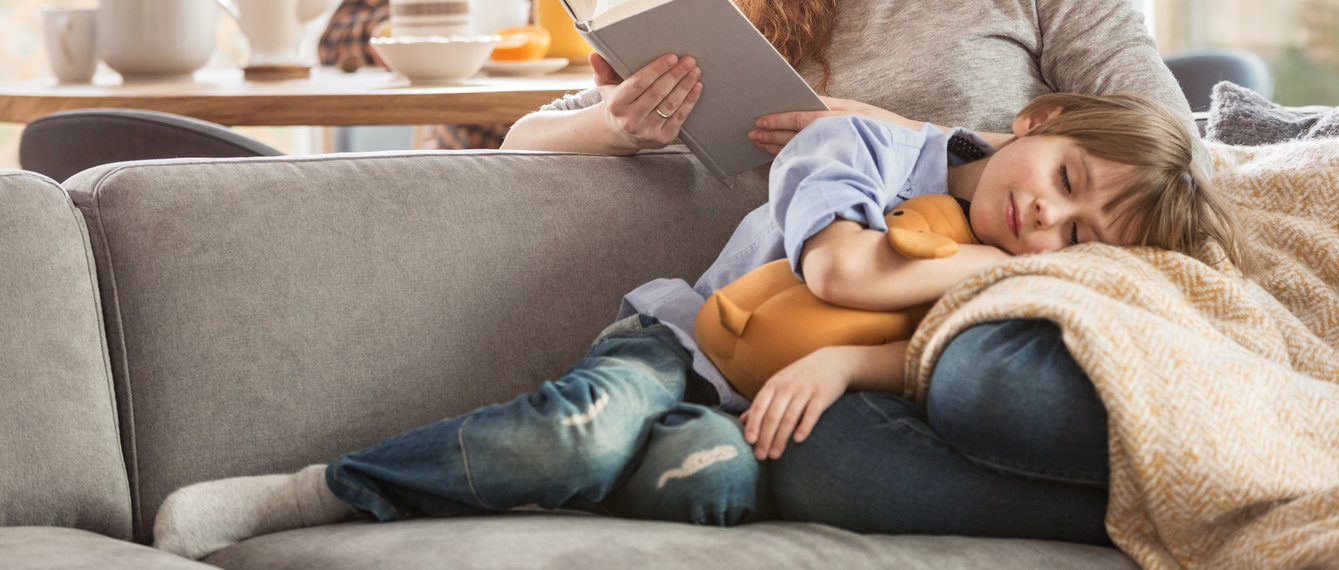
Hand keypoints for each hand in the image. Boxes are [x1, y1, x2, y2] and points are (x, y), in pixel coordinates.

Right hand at [591, 52, 703, 152]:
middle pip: (657, 93)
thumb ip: (603, 69)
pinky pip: (679, 117)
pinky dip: (689, 101)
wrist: (621, 133)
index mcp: (616, 104)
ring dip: (685, 86)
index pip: (639, 83)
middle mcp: (630, 120)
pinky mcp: (662, 138)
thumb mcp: (606, 86)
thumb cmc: (617, 103)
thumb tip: (595, 55)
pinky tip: (696, 87)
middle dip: (675, 75)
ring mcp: (647, 131)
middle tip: (688, 61)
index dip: (657, 70)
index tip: (672, 57)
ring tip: (694, 71)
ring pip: (670, 105)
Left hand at [739, 347, 850, 459]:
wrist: (832, 363)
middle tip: (761, 456)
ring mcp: (805, 390)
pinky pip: (812, 413)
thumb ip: (762, 402)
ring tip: (775, 455)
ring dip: (781, 438)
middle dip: (765, 437)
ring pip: (790, 417)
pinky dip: (805, 426)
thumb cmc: (800, 377)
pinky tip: (798, 439)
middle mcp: (787, 387)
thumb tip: (743, 421)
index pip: (759, 406)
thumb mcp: (778, 384)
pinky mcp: (822, 395)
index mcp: (774, 384)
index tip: (749, 442)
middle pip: (773, 415)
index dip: (753, 424)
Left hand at [748, 96, 925, 154]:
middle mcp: (840, 127)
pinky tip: (782, 160)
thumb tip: (801, 112)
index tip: (760, 122)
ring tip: (759, 145)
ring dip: (779, 147)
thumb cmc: (883, 129)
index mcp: (842, 112)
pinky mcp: (847, 161)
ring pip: (803, 146)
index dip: (779, 119)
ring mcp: (843, 145)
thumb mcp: (859, 112)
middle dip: (772, 134)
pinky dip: (797, 160)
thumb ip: (832, 112)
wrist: (915, 147)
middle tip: (751, 135)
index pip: (803, 116)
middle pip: (798, 132)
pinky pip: (816, 161)